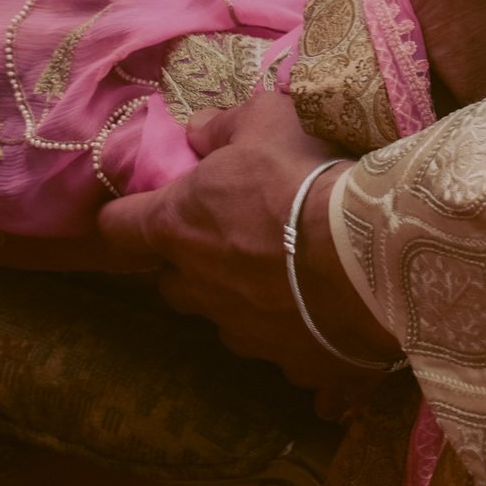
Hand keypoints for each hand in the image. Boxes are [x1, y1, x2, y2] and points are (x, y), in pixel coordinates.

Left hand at [96, 91, 397, 390]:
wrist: (367, 254)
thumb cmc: (302, 177)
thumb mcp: (263, 120)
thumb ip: (221, 126)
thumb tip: (196, 132)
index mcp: (177, 227)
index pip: (118, 227)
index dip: (124, 217)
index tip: (138, 210)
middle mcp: (199, 289)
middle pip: (172, 281)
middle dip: (189, 263)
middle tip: (229, 236)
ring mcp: (243, 333)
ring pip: (225, 318)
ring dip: (242, 298)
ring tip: (287, 275)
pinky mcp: (292, 365)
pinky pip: (285, 350)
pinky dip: (297, 333)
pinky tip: (329, 315)